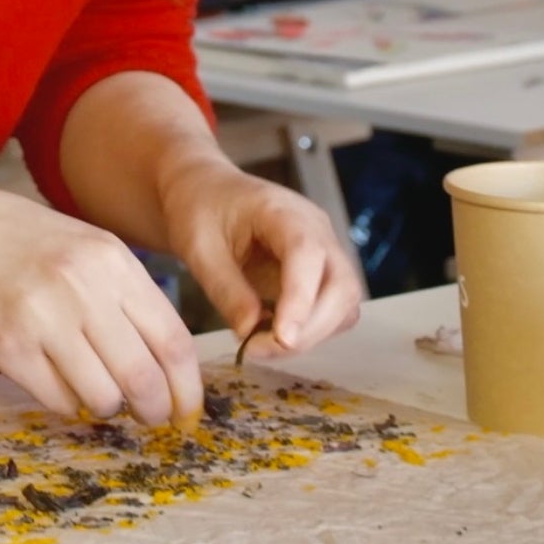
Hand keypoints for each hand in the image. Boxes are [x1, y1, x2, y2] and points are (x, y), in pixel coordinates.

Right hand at [0, 156, 202, 426]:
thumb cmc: (24, 243)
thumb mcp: (88, 249)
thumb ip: (128, 299)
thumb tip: (169, 370)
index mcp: (113, 260)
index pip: (172, 340)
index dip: (187, 388)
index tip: (188, 412)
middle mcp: (82, 287)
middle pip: (143, 377)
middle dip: (154, 410)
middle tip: (150, 418)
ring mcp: (42, 317)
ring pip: (102, 397)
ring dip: (108, 409)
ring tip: (98, 396)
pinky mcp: (7, 346)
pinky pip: (57, 400)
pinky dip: (68, 405)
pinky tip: (61, 385)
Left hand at [155, 156, 362, 358]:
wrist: (205, 193)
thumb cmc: (199, 210)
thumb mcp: (199, 248)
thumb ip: (225, 289)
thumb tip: (250, 334)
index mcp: (283, 211)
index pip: (308, 254)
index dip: (301, 300)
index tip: (282, 339)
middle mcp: (316, 230)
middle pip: (342, 285)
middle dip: (311, 329)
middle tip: (261, 351)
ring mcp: (325, 252)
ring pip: (344, 304)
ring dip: (313, 335)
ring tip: (262, 347)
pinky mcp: (321, 274)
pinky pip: (334, 310)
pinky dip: (312, 332)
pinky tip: (273, 337)